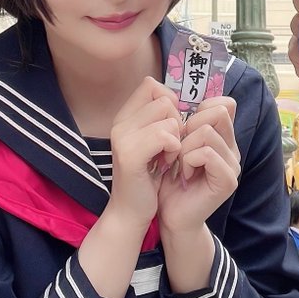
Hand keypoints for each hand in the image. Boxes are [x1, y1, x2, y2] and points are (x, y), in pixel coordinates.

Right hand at [109, 76, 181, 230]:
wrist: (131, 212)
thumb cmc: (147, 177)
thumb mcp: (153, 142)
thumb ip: (160, 118)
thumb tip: (178, 99)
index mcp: (124, 117)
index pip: (151, 85)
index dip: (170, 102)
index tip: (170, 127)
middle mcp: (120, 123)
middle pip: (164, 99)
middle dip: (177, 121)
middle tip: (171, 146)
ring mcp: (122, 138)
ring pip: (167, 116)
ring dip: (176, 137)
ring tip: (169, 156)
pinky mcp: (130, 155)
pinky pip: (164, 136)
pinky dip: (174, 148)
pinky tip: (168, 163)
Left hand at [157, 97, 240, 236]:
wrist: (171, 216)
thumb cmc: (169, 179)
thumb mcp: (176, 144)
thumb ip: (185, 122)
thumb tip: (177, 95)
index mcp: (223, 136)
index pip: (225, 104)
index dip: (200, 109)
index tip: (183, 129)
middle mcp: (232, 148)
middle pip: (219, 111)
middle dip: (190, 125)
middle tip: (178, 148)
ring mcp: (233, 164)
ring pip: (207, 132)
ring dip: (184, 147)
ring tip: (179, 164)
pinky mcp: (228, 180)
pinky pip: (206, 153)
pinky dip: (188, 161)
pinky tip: (183, 174)